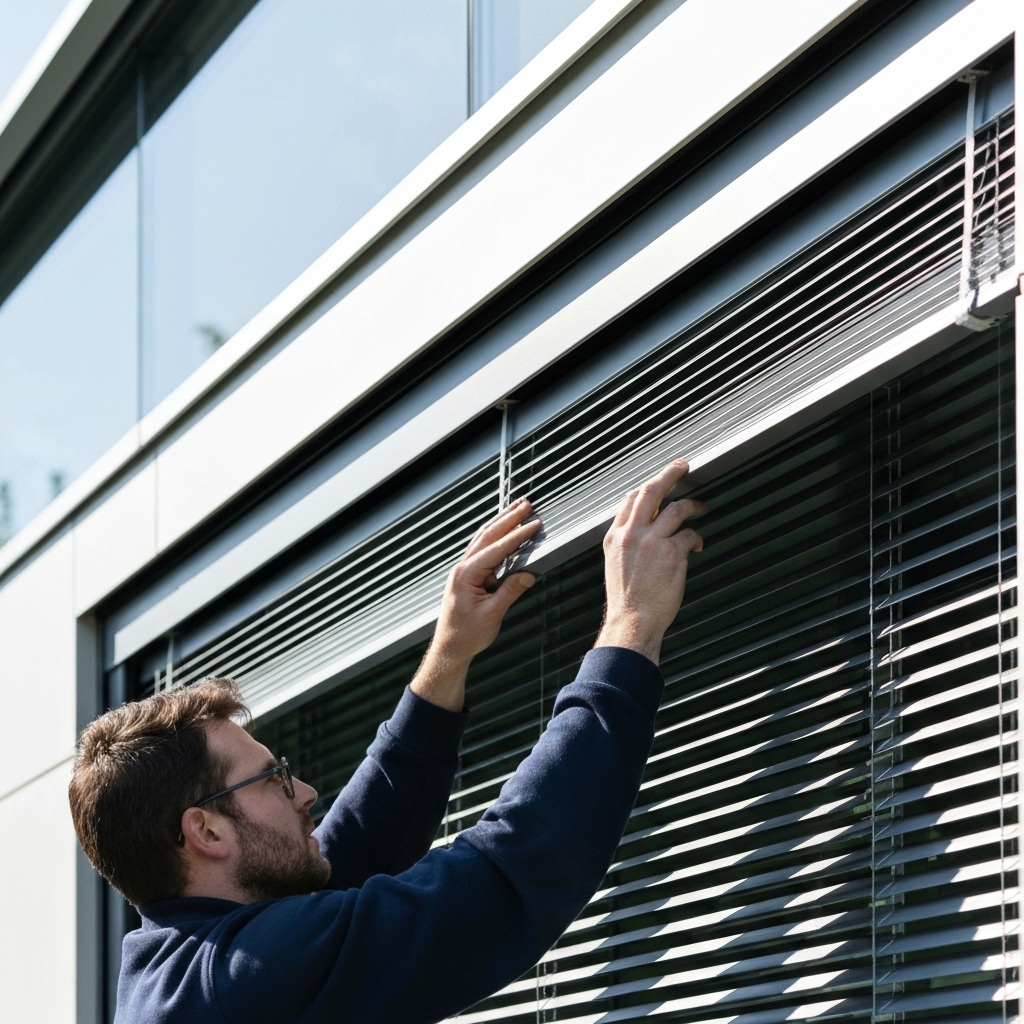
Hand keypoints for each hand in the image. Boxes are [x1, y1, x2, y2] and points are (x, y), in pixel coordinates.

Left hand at [411, 499, 541, 710]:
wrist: (449, 648)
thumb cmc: (467, 634)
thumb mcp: (492, 614)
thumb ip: (510, 591)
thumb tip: (529, 573)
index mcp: (466, 574)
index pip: (496, 549)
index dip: (517, 535)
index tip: (534, 523)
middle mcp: (463, 568)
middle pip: (488, 536)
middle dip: (508, 518)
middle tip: (527, 504)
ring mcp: (464, 570)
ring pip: (484, 540)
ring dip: (501, 523)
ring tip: (518, 509)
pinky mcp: (468, 576)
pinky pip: (483, 551)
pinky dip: (496, 538)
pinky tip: (505, 531)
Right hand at [595, 460, 704, 664]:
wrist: (632, 621)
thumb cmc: (627, 600)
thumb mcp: (616, 565)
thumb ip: (628, 544)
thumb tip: (645, 530)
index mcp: (615, 536)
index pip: (631, 499)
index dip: (648, 486)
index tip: (660, 481)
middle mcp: (632, 534)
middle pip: (652, 491)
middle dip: (670, 473)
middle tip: (683, 465)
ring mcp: (652, 541)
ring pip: (676, 508)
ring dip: (693, 505)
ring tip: (702, 506)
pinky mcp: (672, 552)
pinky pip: (690, 534)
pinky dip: (696, 538)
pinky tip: (697, 546)